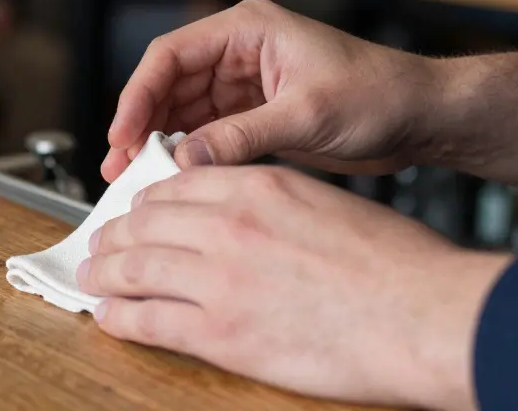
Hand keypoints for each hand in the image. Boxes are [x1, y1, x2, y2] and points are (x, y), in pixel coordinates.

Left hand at [78, 163, 512, 409]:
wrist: (425, 315)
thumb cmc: (398, 265)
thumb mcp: (329, 205)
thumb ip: (276, 204)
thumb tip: (250, 216)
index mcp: (259, 187)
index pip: (178, 184)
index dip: (148, 201)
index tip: (138, 212)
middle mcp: (229, 224)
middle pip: (145, 223)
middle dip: (114, 234)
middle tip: (101, 243)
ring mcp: (219, 278)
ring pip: (134, 267)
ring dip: (104, 272)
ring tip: (92, 276)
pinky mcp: (220, 332)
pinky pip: (147, 320)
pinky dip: (118, 316)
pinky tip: (107, 315)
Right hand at [104, 0, 433, 181]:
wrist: (424, 118)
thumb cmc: (380, 95)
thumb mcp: (307, 115)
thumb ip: (241, 136)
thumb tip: (183, 160)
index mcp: (247, 30)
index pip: (171, 56)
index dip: (138, 95)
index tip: (122, 134)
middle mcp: (239, 53)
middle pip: (168, 85)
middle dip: (141, 125)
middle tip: (119, 166)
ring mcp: (244, 86)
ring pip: (181, 112)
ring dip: (159, 144)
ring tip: (135, 179)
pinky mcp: (254, 116)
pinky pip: (206, 134)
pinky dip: (187, 156)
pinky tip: (172, 181)